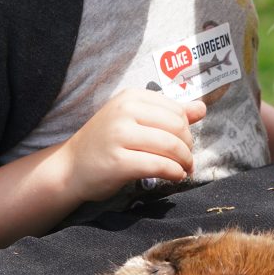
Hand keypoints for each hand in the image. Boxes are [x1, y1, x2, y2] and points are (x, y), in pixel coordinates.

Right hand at [60, 88, 206, 201]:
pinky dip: (173, 172)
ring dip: (184, 161)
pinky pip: (158, 165)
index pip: (175, 110)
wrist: (70, 167)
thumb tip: (202, 108)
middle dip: (188, 146)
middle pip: (176, 127)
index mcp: (131, 97)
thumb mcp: (135, 120)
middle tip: (188, 159)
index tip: (186, 143)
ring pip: (170, 146)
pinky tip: (175, 177)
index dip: (187, 129)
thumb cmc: (107, 143)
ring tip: (184, 170)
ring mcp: (119, 136)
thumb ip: (168, 113)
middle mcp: (125, 111)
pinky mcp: (118, 162)